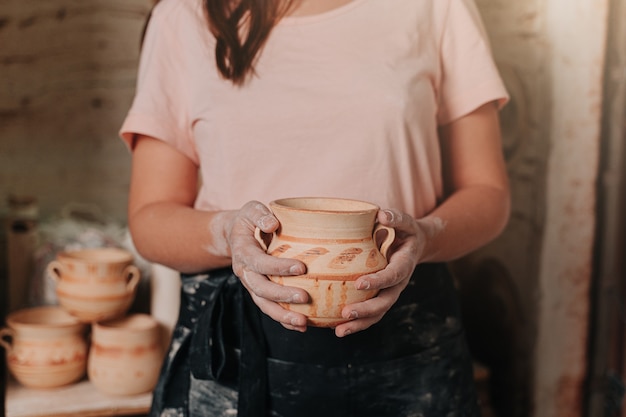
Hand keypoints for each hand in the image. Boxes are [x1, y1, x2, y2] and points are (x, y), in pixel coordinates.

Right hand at [226, 201, 309, 331]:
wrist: (235, 235)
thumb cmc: (249, 220)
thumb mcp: (251, 210)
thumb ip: (260, 214)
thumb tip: (273, 223)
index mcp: (243, 252)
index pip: (260, 263)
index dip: (279, 267)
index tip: (302, 267)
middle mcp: (245, 273)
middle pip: (260, 289)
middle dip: (282, 296)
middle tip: (304, 297)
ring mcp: (251, 285)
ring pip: (264, 305)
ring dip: (282, 316)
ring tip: (303, 323)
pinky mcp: (259, 293)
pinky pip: (269, 309)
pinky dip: (283, 320)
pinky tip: (301, 326)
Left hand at [334, 209, 427, 336]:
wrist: (415, 245)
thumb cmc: (404, 230)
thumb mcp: (404, 221)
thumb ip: (395, 217)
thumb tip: (381, 214)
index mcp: (404, 264)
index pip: (393, 275)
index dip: (378, 281)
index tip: (360, 284)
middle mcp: (398, 283)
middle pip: (385, 302)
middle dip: (366, 310)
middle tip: (346, 313)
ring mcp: (390, 292)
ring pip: (377, 313)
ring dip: (359, 323)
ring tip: (339, 331)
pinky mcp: (380, 296)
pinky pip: (370, 314)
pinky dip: (356, 323)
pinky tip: (337, 328)